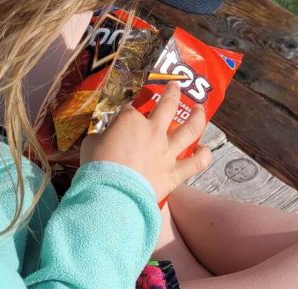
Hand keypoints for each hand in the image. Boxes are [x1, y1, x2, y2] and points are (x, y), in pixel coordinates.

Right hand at [78, 84, 211, 200]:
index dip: (125, 112)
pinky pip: (195, 164)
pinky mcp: (175, 173)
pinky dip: (203, 157)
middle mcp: (154, 131)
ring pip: (190, 129)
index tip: (121, 118)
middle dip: (172, 93)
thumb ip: (102, 136)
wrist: (114, 193)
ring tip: (201, 109)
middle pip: (168, 105)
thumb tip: (105, 138)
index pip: (129, 109)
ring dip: (198, 117)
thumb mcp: (91, 144)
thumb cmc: (98, 167)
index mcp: (131, 120)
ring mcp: (167, 152)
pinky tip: (206, 151)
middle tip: (176, 86)